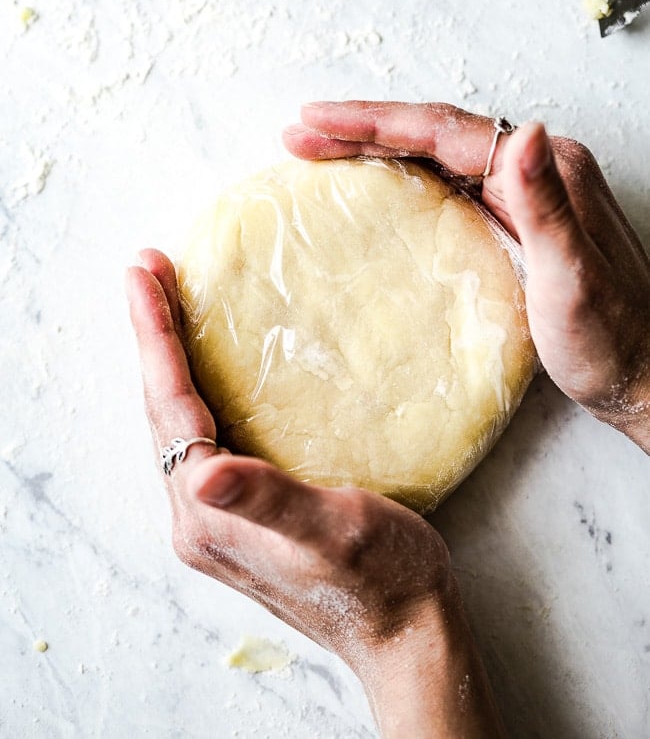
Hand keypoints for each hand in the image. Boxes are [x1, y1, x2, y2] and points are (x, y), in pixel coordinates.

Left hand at [126, 249, 505, 738]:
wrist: (405, 632)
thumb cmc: (381, 578)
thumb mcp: (332, 529)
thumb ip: (267, 499)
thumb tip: (203, 474)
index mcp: (208, 514)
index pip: (169, 407)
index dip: (156, 337)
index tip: (143, 274)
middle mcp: (198, 518)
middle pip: (161, 412)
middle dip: (153, 339)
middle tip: (148, 274)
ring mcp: (215, 521)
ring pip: (176, 425)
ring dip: (168, 363)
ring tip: (168, 308)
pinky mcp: (238, 519)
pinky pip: (199, 440)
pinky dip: (194, 393)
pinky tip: (207, 373)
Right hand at [284, 101, 649, 451]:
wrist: (646, 375)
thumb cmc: (612, 337)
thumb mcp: (574, 277)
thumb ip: (547, 204)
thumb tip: (525, 130)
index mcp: (544, 169)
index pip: (442, 131)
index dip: (374, 122)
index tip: (318, 120)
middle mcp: (533, 171)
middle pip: (432, 135)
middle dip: (363, 129)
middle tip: (301, 132)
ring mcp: (523, 196)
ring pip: (435, 157)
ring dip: (376, 149)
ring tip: (320, 150)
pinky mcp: (514, 223)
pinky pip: (446, 186)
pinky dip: (402, 179)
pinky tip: (376, 189)